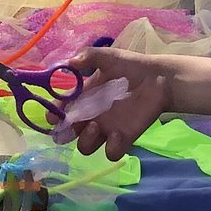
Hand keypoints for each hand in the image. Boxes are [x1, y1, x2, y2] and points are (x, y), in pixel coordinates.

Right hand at [64, 45, 178, 160]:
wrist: (158, 77)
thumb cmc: (130, 66)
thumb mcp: (107, 57)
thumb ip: (88, 57)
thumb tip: (68, 62)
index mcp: (83, 98)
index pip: (62, 111)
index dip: (54, 115)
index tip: (53, 115)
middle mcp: (91, 116)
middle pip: (69, 134)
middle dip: (65, 133)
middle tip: (74, 123)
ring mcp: (107, 129)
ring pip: (86, 147)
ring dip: (86, 141)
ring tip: (95, 126)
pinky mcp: (124, 138)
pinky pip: (111, 153)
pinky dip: (111, 149)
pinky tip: (116, 135)